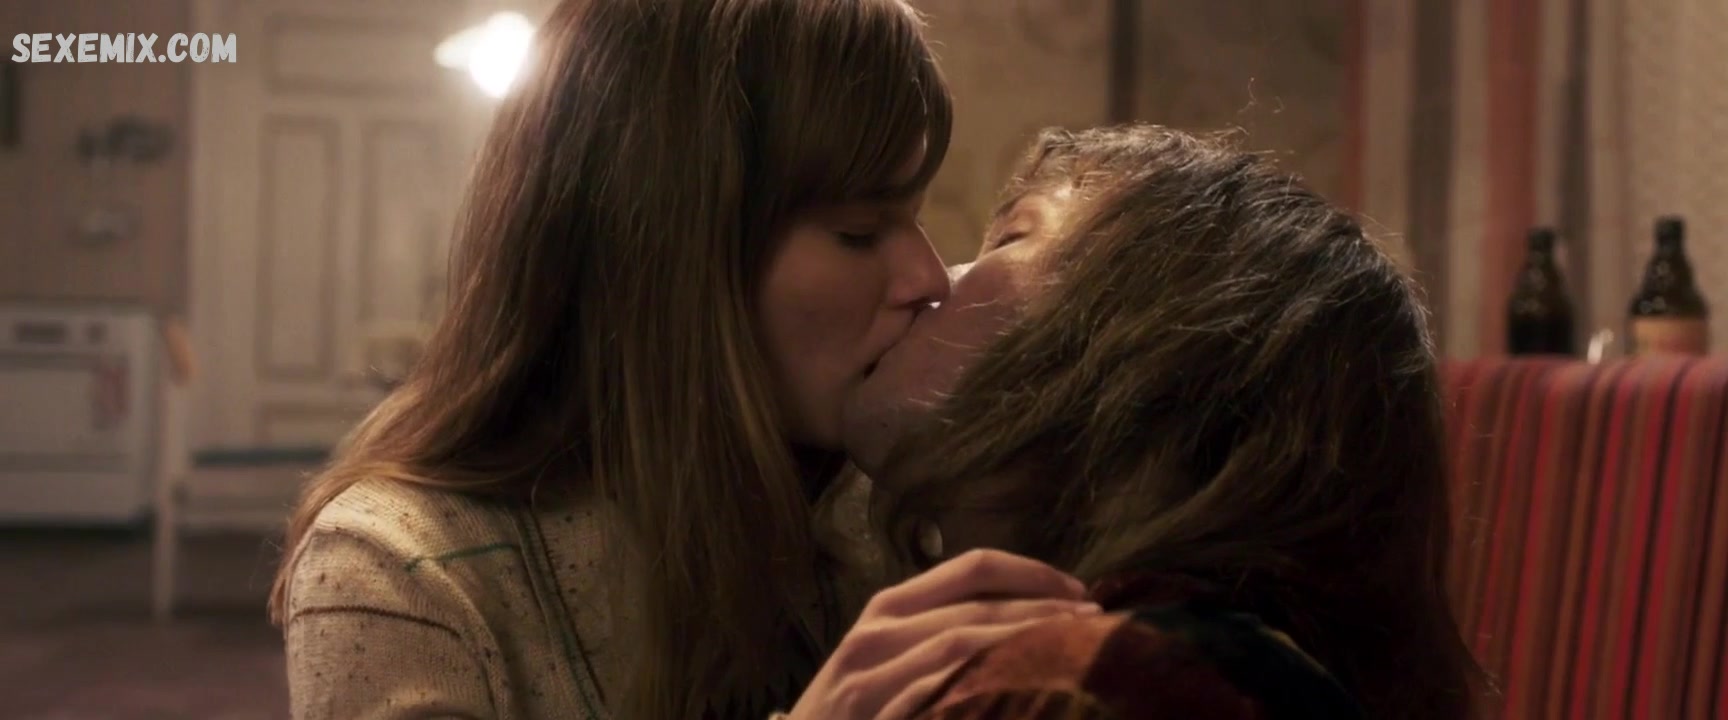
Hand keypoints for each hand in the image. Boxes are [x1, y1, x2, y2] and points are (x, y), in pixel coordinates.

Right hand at [786, 549, 1098, 719]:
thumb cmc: (852, 710)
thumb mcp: (889, 658)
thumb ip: (941, 635)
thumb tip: (1022, 620)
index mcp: (889, 607)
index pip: (971, 567)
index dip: (1032, 572)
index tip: (1081, 592)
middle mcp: (878, 630)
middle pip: (976, 604)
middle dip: (1043, 609)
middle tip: (1096, 622)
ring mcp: (870, 675)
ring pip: (961, 644)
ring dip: (1024, 643)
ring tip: (1075, 650)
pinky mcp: (872, 713)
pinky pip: (934, 693)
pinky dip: (981, 687)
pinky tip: (1022, 689)